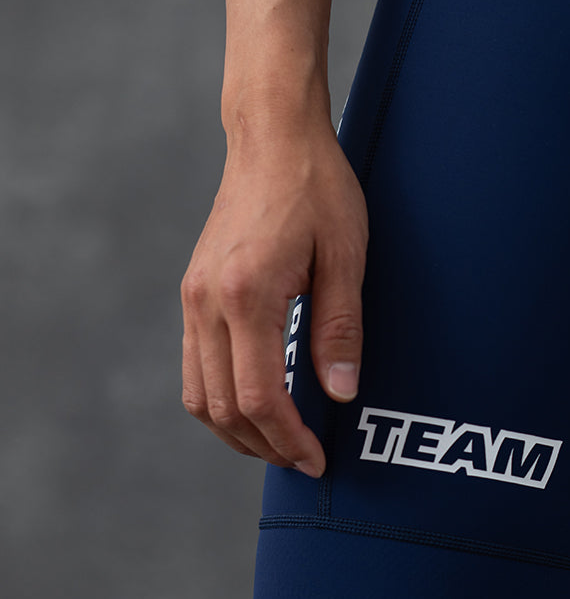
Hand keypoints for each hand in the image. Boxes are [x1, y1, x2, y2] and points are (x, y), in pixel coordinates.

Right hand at [180, 119, 367, 475]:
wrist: (273, 137)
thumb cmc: (319, 188)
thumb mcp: (347, 255)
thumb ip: (341, 327)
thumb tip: (341, 395)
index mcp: (247, 294)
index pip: (259, 398)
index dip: (288, 440)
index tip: (318, 461)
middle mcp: (208, 301)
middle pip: (223, 407)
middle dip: (265, 446)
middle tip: (305, 462)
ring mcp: (193, 297)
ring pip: (198, 394)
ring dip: (237, 431)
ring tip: (281, 444)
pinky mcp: (193, 291)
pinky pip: (196, 366)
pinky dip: (221, 399)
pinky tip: (258, 405)